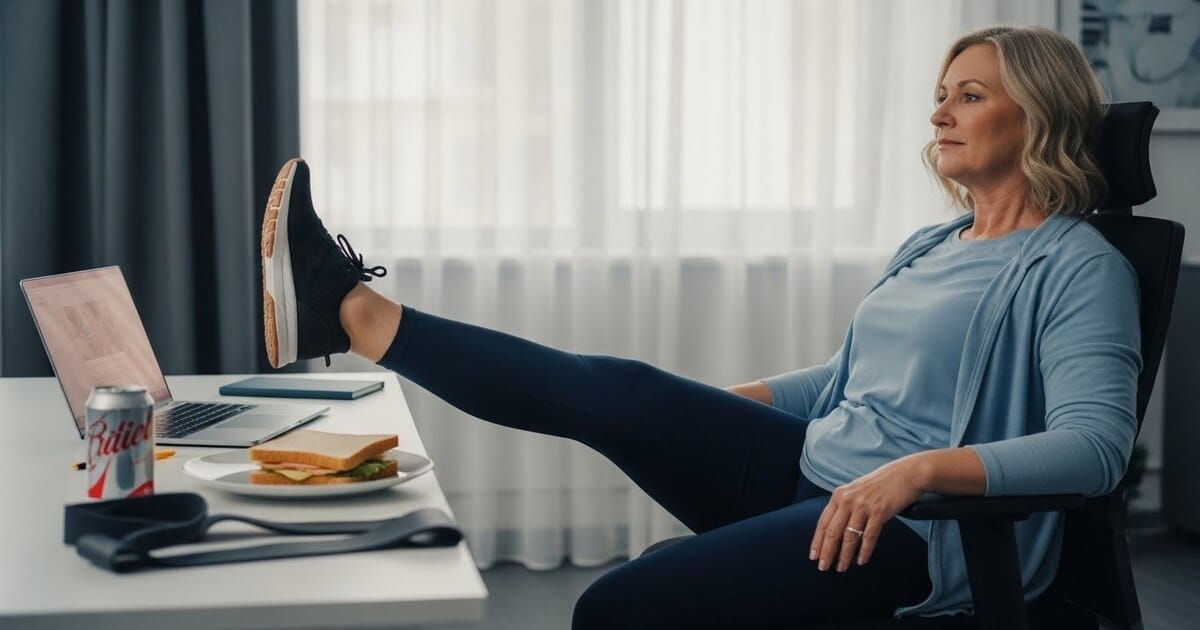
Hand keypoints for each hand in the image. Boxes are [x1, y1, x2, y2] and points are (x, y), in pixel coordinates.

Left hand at [809, 455, 925, 572]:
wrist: (906, 474)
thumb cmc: (881, 484)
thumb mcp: (856, 491)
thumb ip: (845, 506)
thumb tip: (835, 530)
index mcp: (839, 495)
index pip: (823, 522)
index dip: (817, 541)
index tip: (813, 556)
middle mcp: (848, 500)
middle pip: (832, 532)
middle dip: (826, 552)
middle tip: (823, 567)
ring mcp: (863, 506)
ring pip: (849, 537)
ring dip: (844, 555)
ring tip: (841, 568)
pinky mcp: (879, 511)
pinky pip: (868, 536)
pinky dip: (864, 551)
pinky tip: (861, 560)